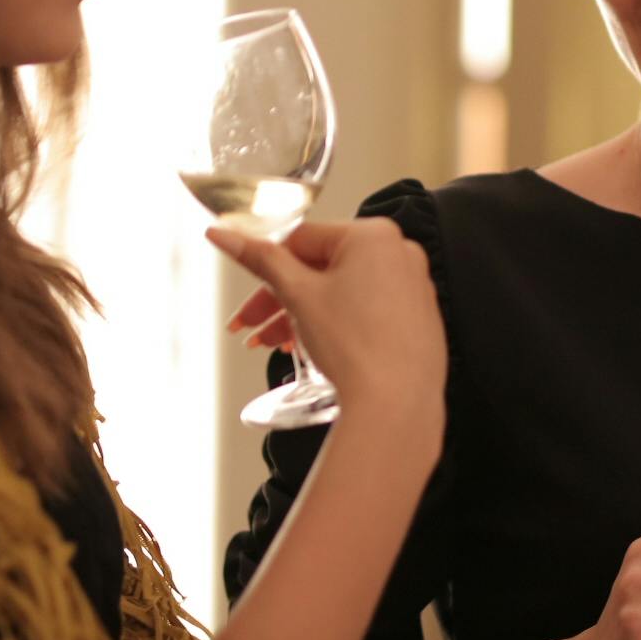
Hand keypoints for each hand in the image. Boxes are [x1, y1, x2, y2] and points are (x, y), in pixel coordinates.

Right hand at [209, 219, 442, 428]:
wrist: (395, 404)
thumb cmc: (357, 347)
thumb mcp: (297, 295)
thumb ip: (261, 260)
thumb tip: (226, 235)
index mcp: (373, 236)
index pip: (304, 239)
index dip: (268, 265)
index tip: (247, 278)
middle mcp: (399, 255)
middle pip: (320, 268)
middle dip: (280, 298)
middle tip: (250, 323)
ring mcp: (411, 288)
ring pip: (340, 292)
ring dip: (301, 315)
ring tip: (273, 343)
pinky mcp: (414, 319)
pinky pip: (364, 310)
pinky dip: (334, 324)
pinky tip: (309, 346)